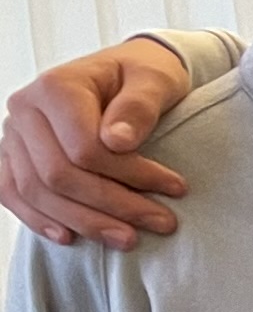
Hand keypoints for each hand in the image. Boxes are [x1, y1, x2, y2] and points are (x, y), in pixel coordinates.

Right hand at [4, 40, 195, 247]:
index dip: (131, 174)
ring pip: (36, 190)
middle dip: (113, 205)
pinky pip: (12, 192)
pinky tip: (71, 238)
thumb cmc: (144, 74)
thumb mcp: (156, 80)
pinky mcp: (12, 154)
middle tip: (162, 223)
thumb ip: (139, 106)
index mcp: (56, 86)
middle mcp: (25, 109)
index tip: (176, 188)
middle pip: (58, 174)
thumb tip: (119, 141)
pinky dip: (38, 219)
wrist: (126, 72)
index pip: (84, 147)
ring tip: (130, 239)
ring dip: (83, 221)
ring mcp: (13, 134)